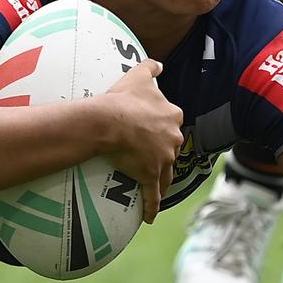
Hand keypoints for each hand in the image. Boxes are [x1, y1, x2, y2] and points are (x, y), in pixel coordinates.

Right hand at [100, 59, 182, 223]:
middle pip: (172, 148)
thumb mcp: (139, 75)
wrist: (109, 121)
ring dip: (162, 179)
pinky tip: (150, 218)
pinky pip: (153, 195)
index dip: (165, 126)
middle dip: (165, 152)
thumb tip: (160, 63)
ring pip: (167, 172)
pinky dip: (152, 206)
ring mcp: (163, 158)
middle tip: (152, 156)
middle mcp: (173, 137)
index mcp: (173, 116)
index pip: (174, 122)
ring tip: (155, 185)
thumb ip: (152, 67)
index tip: (157, 130)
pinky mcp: (151, 175)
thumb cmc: (123, 98)